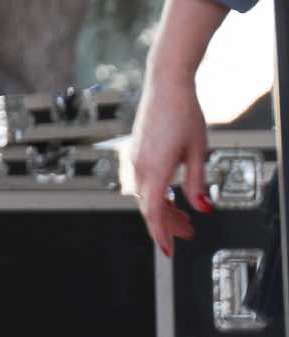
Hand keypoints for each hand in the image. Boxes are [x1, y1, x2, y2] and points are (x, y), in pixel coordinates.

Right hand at [130, 78, 210, 256]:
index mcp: (154, 167)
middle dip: (168, 224)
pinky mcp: (137, 150)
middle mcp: (139, 164)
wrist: (166, 85)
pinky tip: (172, 194)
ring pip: (145, 194)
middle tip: (188, 233)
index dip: (161, 234)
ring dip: (163, 208)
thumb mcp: (199, 150)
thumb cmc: (183, 112)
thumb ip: (196, 182)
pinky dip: (157, 193)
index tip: (168, 251)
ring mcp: (135, 157)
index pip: (153, 211)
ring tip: (185, 215)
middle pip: (149, 206)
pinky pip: (143, 181)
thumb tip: (200, 207)